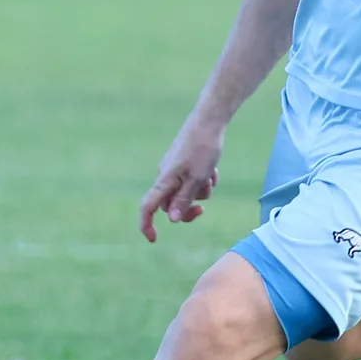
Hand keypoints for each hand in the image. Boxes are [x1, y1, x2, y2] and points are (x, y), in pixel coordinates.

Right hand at [138, 114, 224, 242]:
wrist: (209, 120)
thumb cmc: (203, 149)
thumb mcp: (197, 178)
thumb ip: (183, 199)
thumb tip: (171, 220)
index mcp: (165, 181)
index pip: (148, 207)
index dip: (147, 225)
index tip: (154, 239)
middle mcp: (166, 176)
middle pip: (170, 204)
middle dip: (187, 209)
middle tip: (203, 210)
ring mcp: (175, 169)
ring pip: (186, 192)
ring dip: (201, 191)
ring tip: (211, 176)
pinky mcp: (184, 162)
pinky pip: (193, 180)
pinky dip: (204, 179)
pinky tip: (213, 169)